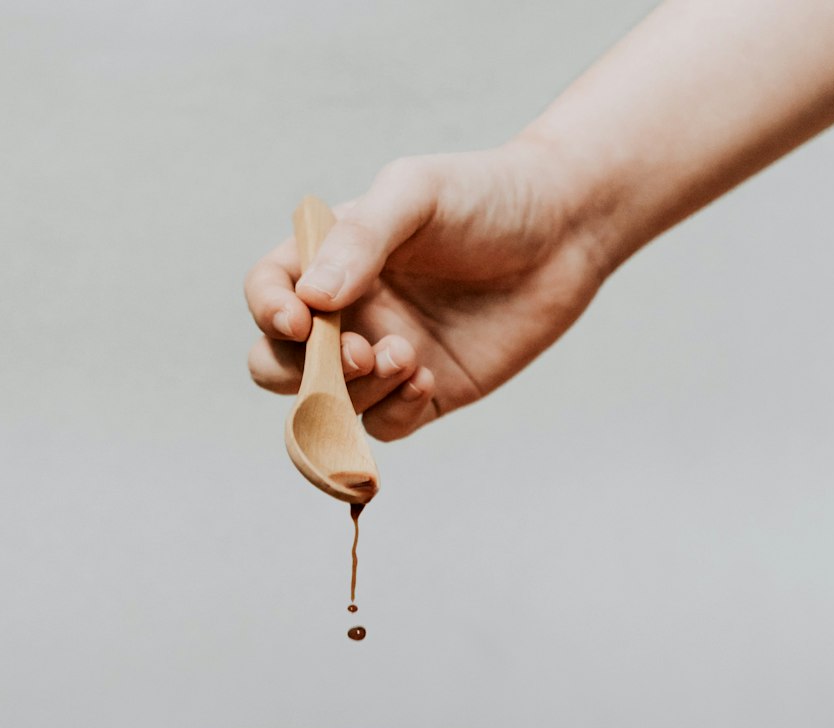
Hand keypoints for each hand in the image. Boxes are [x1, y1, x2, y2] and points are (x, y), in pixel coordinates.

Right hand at [245, 138, 608, 440]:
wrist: (565, 232)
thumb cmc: (486, 197)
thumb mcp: (416, 195)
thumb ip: (360, 239)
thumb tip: (311, 299)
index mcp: (330, 260)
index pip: (268, 293)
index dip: (268, 312)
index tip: (300, 321)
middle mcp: (348, 313)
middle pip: (278, 364)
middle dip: (301, 372)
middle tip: (356, 354)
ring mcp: (382, 357)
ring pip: (330, 404)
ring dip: (358, 391)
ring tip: (409, 356)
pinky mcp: (424, 394)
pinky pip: (383, 426)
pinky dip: (394, 411)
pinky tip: (427, 378)